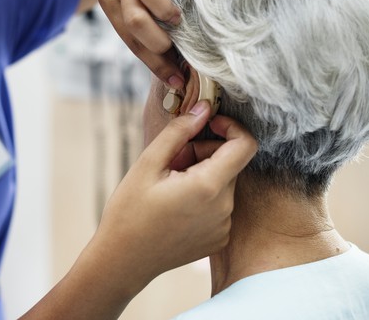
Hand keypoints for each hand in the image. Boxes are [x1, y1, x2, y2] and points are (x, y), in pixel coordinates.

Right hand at [87, 100, 257, 296]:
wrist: (123, 260)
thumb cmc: (129, 212)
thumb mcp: (147, 164)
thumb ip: (179, 131)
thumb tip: (203, 108)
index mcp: (209, 187)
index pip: (245, 145)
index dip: (231, 127)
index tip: (207, 125)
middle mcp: (225, 208)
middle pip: (230, 163)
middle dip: (205, 152)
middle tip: (171, 161)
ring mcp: (224, 226)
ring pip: (224, 183)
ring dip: (203, 174)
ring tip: (169, 185)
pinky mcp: (218, 239)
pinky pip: (220, 205)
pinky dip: (203, 196)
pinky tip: (175, 205)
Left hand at [98, 0, 187, 88]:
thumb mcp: (145, 8)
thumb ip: (151, 32)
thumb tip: (175, 77)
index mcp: (112, 3)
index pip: (131, 39)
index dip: (154, 62)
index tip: (176, 78)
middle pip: (132, 18)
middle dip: (155, 40)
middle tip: (173, 45)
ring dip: (161, 6)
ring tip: (176, 16)